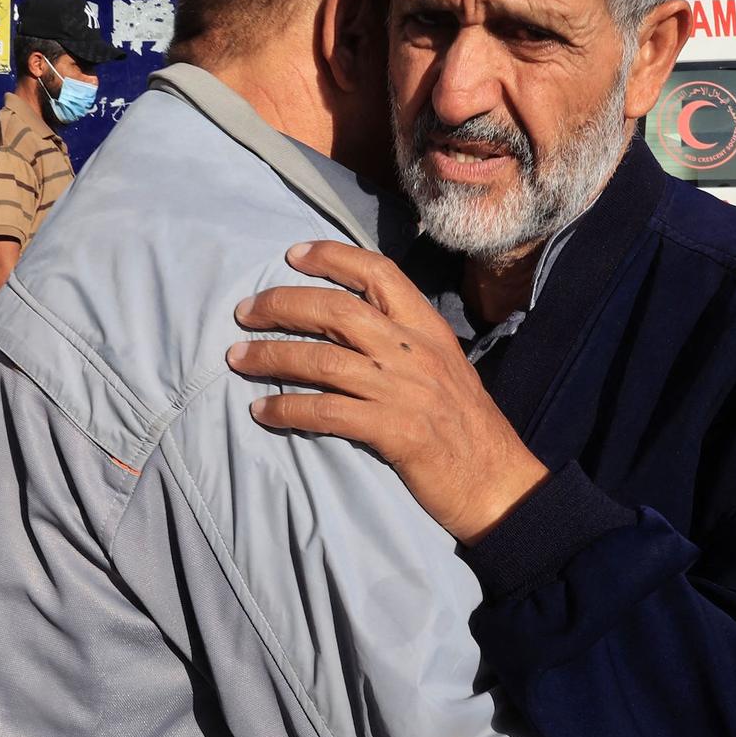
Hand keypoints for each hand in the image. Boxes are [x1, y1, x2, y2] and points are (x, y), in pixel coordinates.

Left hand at [227, 240, 548, 544]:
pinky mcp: (394, 432)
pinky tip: (262, 411)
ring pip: (323, 359)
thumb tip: (349, 325)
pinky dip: (287, 409)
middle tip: (245, 311)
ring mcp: (404, 391)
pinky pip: (327, 412)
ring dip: (271, 355)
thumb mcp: (443, 367)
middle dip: (283, 304)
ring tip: (237, 357)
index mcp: (428, 328)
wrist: (497, 481)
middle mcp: (414, 351)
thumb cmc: (466, 425)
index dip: (333, 257)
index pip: (379, 273)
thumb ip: (403, 342)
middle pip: (337, 310)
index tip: (293, 255)